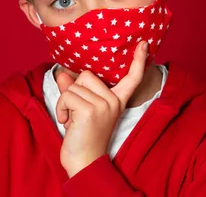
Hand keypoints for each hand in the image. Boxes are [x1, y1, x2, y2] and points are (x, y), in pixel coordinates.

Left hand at [55, 41, 148, 176]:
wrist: (84, 162)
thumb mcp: (80, 109)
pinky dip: (61, 108)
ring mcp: (104, 105)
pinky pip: (67, 96)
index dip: (138, 60)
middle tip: (75, 111)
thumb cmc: (82, 136)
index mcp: (117, 101)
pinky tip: (67, 121)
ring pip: (74, 86)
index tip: (144, 44)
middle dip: (74, 90)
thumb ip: (74, 90)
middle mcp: (113, 101)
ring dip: (65, 102)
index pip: (131, 78)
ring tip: (71, 119)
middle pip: (86, 75)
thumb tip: (63, 74)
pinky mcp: (90, 110)